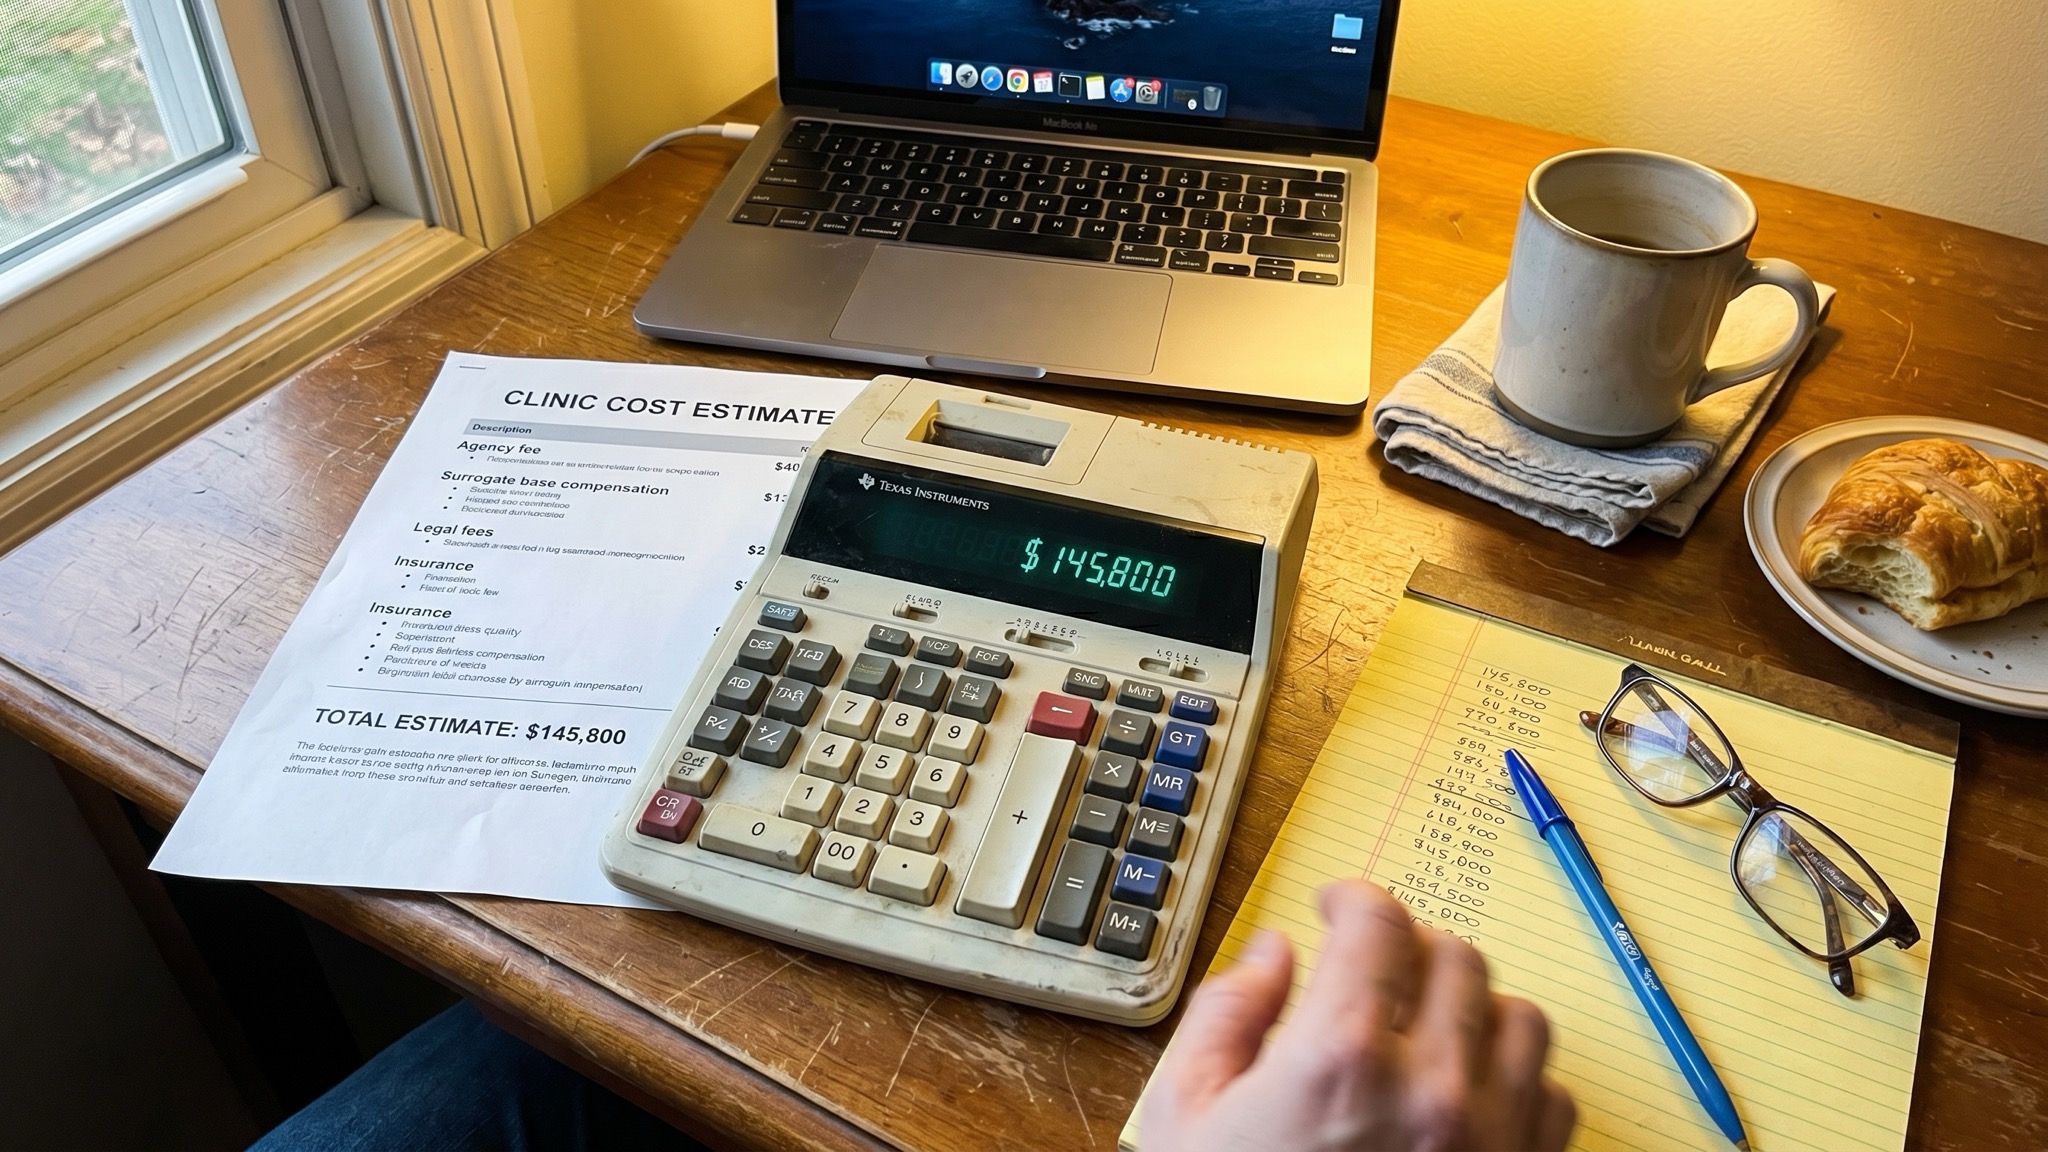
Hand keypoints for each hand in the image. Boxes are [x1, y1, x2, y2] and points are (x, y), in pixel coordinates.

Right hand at [1140, 880, 1574, 1151]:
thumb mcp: (1184, 1118)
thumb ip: (1228, 1017)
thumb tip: (1274, 957)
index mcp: (1341, 1054)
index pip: (1378, 922)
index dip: (1353, 898)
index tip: (1338, 908)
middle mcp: (1432, 1086)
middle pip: (1455, 957)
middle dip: (1410, 949)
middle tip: (1375, 970)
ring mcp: (1492, 1140)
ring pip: (1521, 1018)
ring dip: (1476, 1008)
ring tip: (1430, 1028)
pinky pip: (1555, 1098)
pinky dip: (1516, 1081)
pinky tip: (1467, 1096)